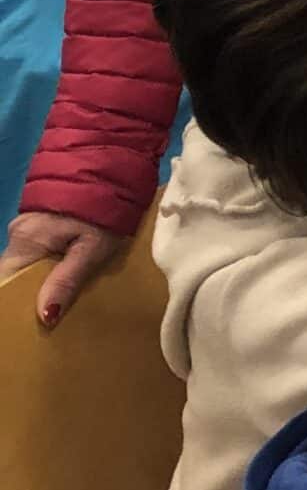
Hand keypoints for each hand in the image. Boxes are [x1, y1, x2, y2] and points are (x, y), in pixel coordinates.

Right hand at [2, 212, 128, 329]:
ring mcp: (28, 226)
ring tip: (58, 309)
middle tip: (50, 322)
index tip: (27, 327)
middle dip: (29, 299)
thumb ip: (67, 280)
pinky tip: (62, 283)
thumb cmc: (106, 208)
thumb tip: (45, 316)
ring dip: (40, 284)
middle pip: (15, 276)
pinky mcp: (40, 222)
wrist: (112, 163)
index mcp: (26, 241)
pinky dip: (47, 269)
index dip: (14, 306)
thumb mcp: (93, 248)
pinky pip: (37, 253)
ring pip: (27, 265)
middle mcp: (19, 234)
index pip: (6, 283)